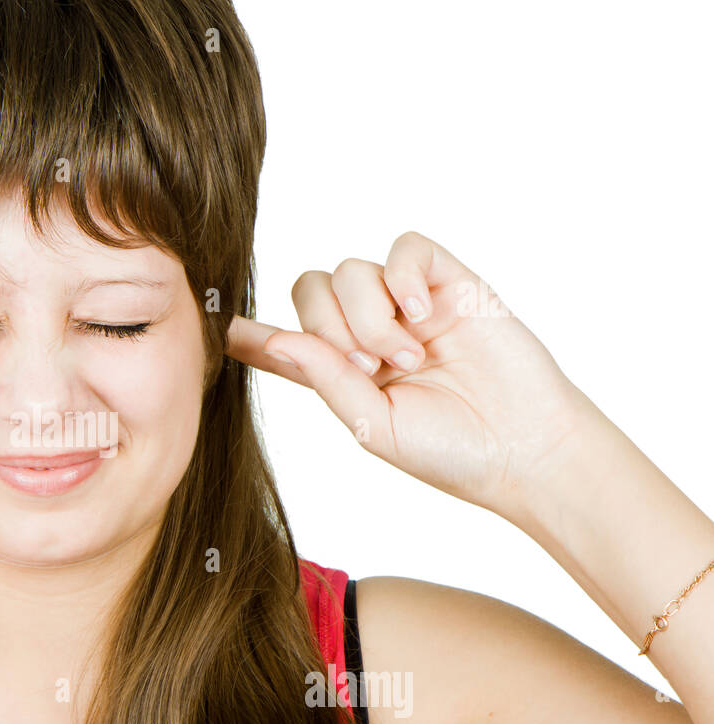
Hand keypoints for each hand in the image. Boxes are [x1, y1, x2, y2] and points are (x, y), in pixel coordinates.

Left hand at [226, 231, 594, 516]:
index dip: (254, 332)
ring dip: (370, 315)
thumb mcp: (371, 423)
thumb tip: (270, 339)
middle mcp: (368, 331)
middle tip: (368, 367)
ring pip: (352, 270)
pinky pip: (406, 248)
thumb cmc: (450, 451)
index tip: (222, 328)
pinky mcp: (450, 281)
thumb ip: (322, 377)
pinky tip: (422, 318)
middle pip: (311, 290)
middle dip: (327, 327)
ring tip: (407, 358)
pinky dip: (404, 278)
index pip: (285, 338)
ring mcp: (408, 304)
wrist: (524, 450)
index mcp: (341, 371)